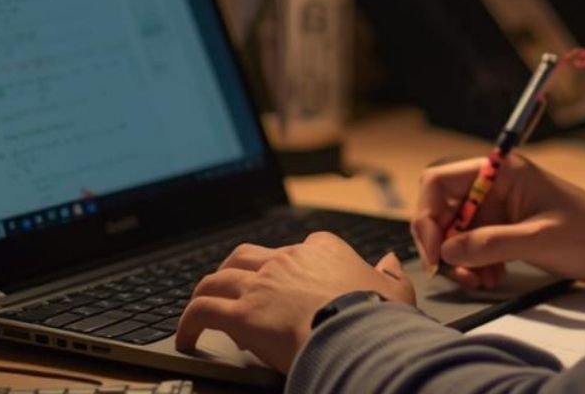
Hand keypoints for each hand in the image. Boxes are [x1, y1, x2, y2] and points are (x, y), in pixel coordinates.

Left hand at [174, 232, 414, 372]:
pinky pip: (202, 310)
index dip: (290, 265)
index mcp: (323, 250)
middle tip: (231, 285)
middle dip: (235, 269)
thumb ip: (391, 274)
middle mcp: (287, 259)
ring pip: (218, 278)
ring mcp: (261, 284)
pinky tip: (188, 336)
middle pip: (247, 256)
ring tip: (200, 307)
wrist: (357, 335)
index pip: (300, 248)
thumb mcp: (397, 291)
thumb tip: (390, 261)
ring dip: (206, 291)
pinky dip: (189, 321)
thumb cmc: (378, 316)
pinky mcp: (241, 313)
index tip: (289, 282)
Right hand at [412, 153, 584, 289]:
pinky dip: (474, 266)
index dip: (426, 215)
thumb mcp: (541, 238)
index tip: (434, 251)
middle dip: (442, 243)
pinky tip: (492, 279)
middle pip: (442, 210)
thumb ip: (492, 243)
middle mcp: (494, 187)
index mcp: (501, 172)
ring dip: (459, 260)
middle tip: (455, 274)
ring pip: (454, 233)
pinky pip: (472, 247)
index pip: (439, 182)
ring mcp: (498, 210)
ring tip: (480, 281)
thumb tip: (447, 252)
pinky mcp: (505, 232)